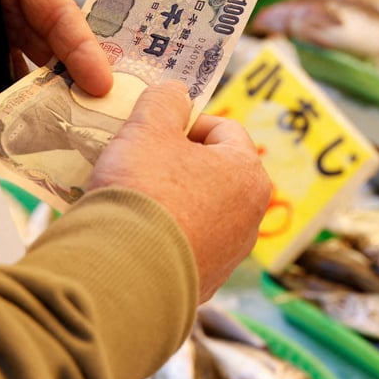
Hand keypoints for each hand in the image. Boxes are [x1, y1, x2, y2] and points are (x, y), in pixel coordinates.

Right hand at [88, 83, 271, 300]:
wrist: (127, 273)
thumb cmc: (144, 191)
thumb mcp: (148, 127)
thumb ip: (165, 100)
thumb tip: (175, 94)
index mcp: (249, 174)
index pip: (223, 129)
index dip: (185, 122)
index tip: (153, 131)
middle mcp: (251, 218)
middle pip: (213, 173)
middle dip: (177, 164)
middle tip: (139, 163)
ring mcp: (230, 256)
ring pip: (199, 212)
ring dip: (172, 202)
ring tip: (134, 201)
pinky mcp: (204, 284)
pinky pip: (184, 249)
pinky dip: (164, 238)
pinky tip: (136, 237)